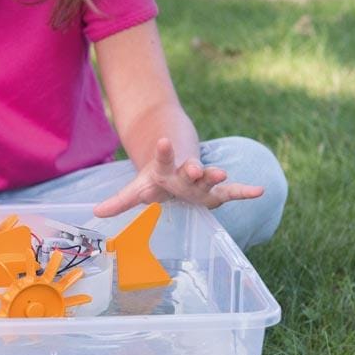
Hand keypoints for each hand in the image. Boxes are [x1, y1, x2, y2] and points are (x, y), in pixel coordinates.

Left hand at [92, 138, 264, 217]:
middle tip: (196, 168)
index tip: (164, 141)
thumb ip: (120, 201)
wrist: (178, 160)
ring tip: (222, 173)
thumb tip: (95, 213)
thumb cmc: (157, 179)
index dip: (163, 152)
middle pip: (190, 170)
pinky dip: (244, 191)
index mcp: (165, 170)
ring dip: (215, 176)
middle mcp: (185, 173)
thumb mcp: (138, 187)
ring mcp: (201, 181)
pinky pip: (231, 192)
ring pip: (210, 178)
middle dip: (193, 170)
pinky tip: (260, 191)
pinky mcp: (214, 191)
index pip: (163, 159)